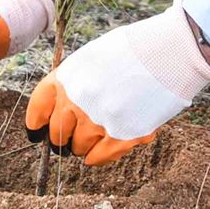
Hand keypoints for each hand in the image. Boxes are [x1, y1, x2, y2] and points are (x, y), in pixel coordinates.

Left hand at [25, 4, 209, 165]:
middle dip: (63, 137)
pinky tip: (97, 155)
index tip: (39, 131)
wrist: (171, 50)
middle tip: (71, 137)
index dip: (37, 123)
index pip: (39, 108)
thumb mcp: (93, 58)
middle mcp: (77, 99)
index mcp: (67, 76)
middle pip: (58, 133)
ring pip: (78, 147)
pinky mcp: (121, 134)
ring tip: (98, 134)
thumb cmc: (134, 51)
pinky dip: (96, 158)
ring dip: (84, 145)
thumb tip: (64, 111)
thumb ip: (75, 83)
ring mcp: (98, 119)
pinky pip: (99, 157)